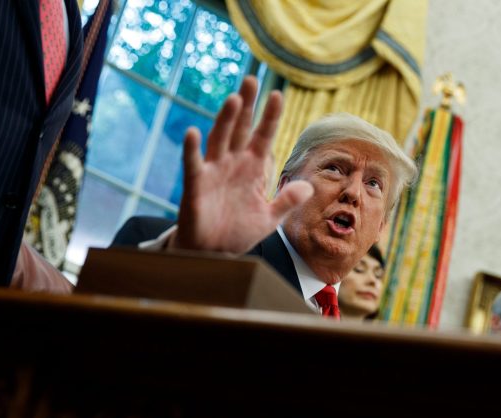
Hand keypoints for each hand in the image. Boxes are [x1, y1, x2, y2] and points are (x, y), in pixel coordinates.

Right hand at [172, 76, 312, 253]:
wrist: (213, 254)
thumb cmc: (238, 233)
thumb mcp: (269, 218)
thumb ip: (287, 201)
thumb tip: (309, 187)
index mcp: (252, 169)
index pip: (263, 137)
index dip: (270, 117)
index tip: (278, 95)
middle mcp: (233, 164)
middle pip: (241, 129)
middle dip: (247, 105)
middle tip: (252, 79)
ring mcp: (213, 172)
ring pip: (220, 140)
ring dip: (226, 120)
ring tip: (234, 99)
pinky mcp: (195, 186)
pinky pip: (193, 165)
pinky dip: (192, 150)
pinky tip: (192, 133)